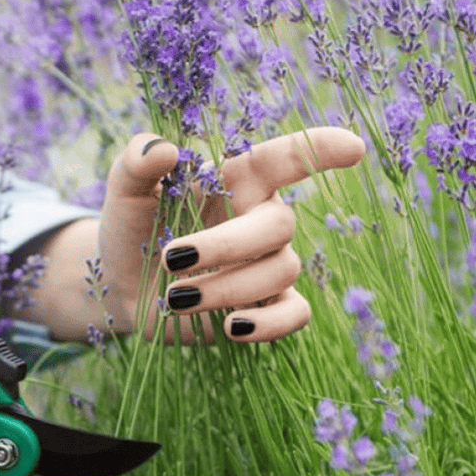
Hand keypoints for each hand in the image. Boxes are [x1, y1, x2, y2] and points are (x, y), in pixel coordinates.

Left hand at [99, 128, 365, 341]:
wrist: (121, 285)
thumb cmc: (132, 227)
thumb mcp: (124, 191)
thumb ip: (135, 163)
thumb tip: (160, 148)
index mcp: (237, 179)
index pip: (286, 158)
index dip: (321, 150)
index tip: (354, 148)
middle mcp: (260, 218)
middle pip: (280, 224)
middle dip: (227, 244)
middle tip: (171, 258)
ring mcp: (267, 264)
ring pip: (280, 270)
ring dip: (226, 287)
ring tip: (175, 297)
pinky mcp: (264, 305)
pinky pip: (294, 313)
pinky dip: (269, 324)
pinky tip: (232, 328)